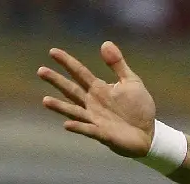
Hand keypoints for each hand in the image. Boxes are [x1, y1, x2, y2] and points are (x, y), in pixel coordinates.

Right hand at [38, 41, 155, 157]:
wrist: (148, 133)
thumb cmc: (138, 108)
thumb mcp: (132, 82)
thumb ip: (118, 65)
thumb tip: (105, 43)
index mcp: (99, 89)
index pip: (79, 72)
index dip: (67, 62)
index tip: (52, 51)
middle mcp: (92, 103)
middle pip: (71, 90)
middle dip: (57, 81)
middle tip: (41, 71)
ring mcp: (95, 119)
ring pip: (74, 111)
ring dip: (60, 106)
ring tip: (45, 101)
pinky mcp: (103, 134)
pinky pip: (88, 130)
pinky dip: (78, 127)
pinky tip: (67, 124)